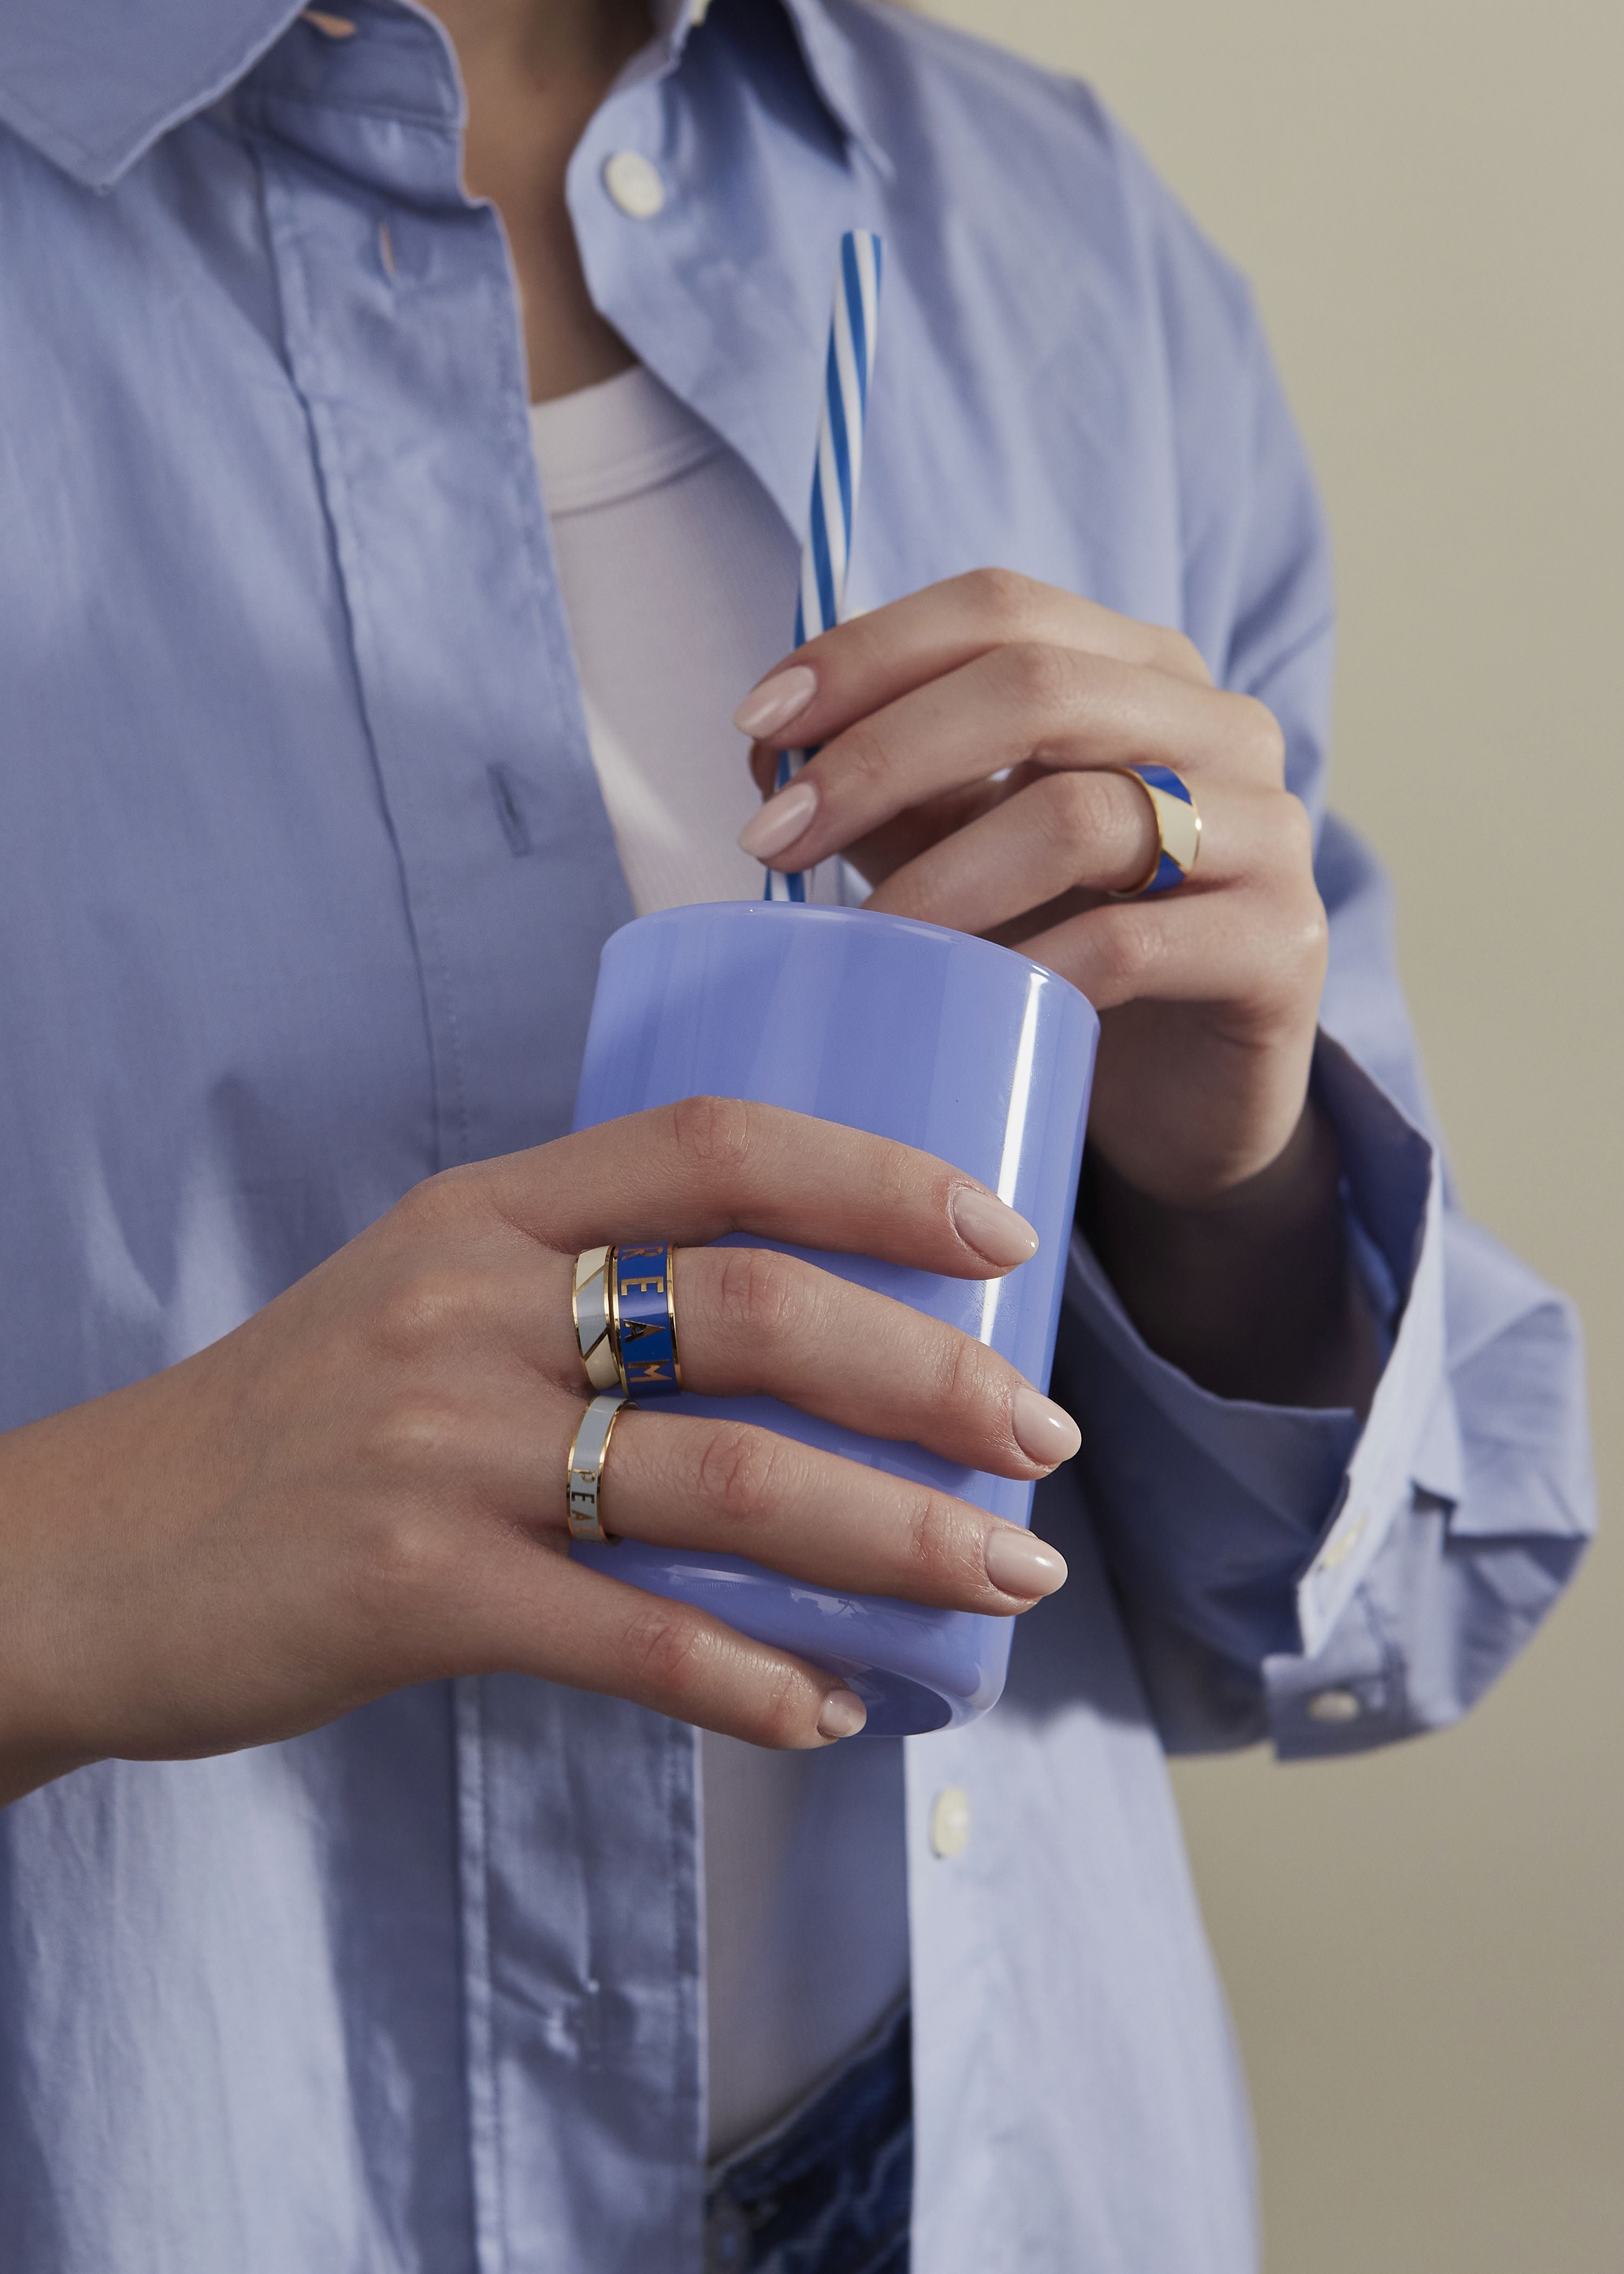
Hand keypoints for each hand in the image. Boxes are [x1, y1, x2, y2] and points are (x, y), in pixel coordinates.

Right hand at [0, 1102, 1074, 1803]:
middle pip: (753, 1310)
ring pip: (724, 1477)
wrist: (86, 1553)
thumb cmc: (293, 1425)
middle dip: (931, 1375)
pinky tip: (834, 1705)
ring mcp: (439, 1446)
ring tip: (1004, 1576)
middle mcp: (469, 1307)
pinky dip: (752, 1677)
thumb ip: (578, 1298)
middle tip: (1041, 1440)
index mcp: (485, 1213)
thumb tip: (799, 1350)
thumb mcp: (420, 1300)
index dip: (878, 1176)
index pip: (715, 1145)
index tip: (1001, 1238)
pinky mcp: (410, 1587)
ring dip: (892, 1536)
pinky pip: (629, 1635)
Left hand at [736, 572, 1374, 1406]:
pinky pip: (1130, 946)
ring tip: (860, 938)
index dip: (868, 653)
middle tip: (776, 840)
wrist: (1190, 1096)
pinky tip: (960, 1004)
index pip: (1000, 609)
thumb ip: (894, 790)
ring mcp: (1267, 832)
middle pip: (1036, 687)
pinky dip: (1024, 972)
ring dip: (940, 878)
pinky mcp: (1281, 946)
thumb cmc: (1069, 948)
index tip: (757, 725)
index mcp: (1141, 671)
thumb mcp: (967, 848)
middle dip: (881, 755)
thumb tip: (773, 756)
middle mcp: (1221, 727)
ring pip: (1081, 816)